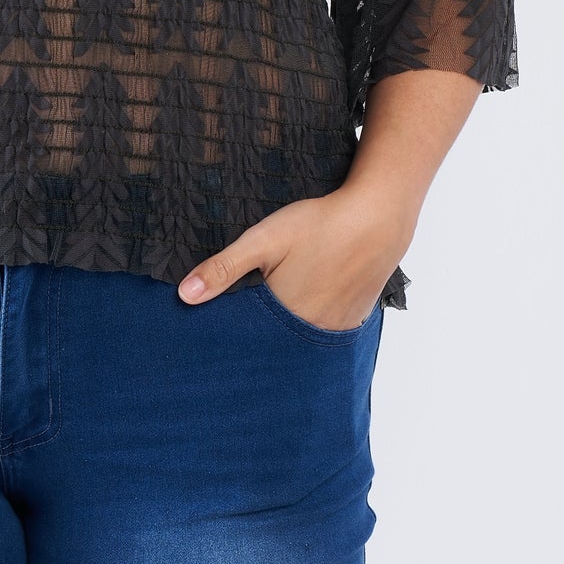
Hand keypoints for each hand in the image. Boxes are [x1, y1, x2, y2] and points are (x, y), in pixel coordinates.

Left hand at [177, 184, 413, 329]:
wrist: (378, 218)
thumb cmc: (318, 226)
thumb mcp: (264, 240)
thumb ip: (224, 268)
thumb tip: (185, 296)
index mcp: (283, 318)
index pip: (247, 341)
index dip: (231, 336)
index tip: (214, 336)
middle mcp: (310, 332)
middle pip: (274, 345)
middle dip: (256, 338)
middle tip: (243, 325)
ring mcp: (335, 329)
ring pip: (300, 341)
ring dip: (284, 334)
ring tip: (272, 315)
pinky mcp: (353, 319)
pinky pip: (323, 333)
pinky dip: (309, 326)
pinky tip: (304, 305)